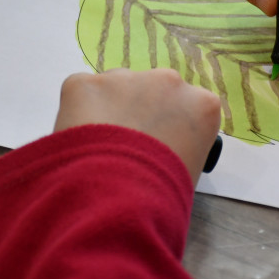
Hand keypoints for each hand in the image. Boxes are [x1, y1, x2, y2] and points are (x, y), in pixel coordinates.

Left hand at [55, 69, 221, 185]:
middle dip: (140, 112)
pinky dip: (77, 114)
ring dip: (109, 109)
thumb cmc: (160, 197)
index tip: (158, 147)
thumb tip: (157, 152)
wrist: (113, 201)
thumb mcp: (189, 172)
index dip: (170, 128)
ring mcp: (124, 77)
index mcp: (202, 105)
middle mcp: (167, 81)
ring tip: (99, 149)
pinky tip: (78, 143)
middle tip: (127, 148)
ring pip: (116, 88)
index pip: (189, 108)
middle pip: (153, 91)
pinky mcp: (83, 82)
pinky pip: (81, 94)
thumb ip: (180, 148)